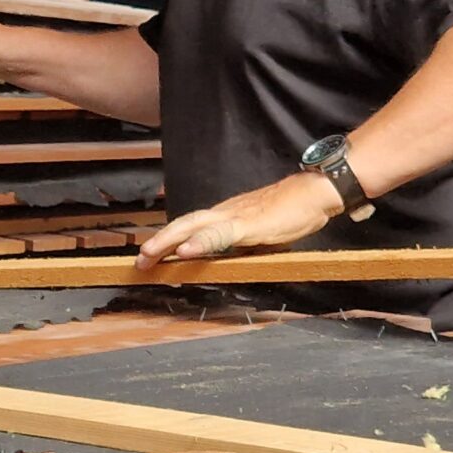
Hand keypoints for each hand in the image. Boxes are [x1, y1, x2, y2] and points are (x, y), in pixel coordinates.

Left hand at [137, 172, 341, 266]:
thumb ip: (242, 242)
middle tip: (138, 259)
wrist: (313, 193)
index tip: (150, 253)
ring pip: (194, 227)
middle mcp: (224, 212)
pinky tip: (185, 252)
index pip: (190, 226)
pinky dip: (200, 243)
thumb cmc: (290, 212)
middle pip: (183, 224)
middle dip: (158, 241)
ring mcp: (234, 216)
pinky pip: (220, 234)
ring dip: (168, 240)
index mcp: (225, 215)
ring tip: (148, 254)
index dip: (169, 238)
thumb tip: (229, 259)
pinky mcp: (249, 224)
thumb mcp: (260, 233)